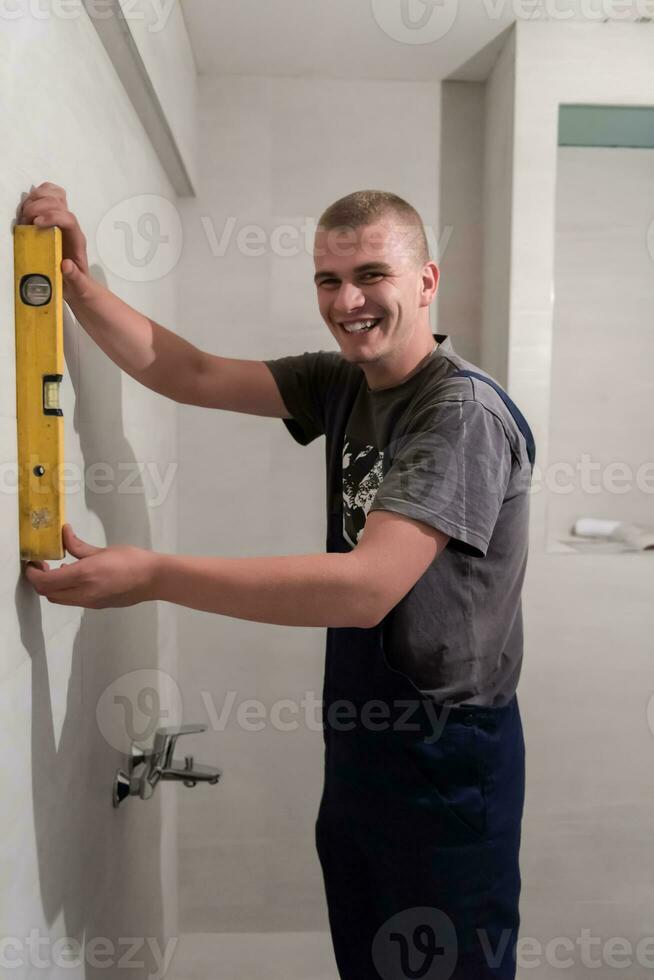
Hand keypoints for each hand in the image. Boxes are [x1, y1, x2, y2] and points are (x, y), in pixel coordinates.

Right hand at [18, 182, 95, 303]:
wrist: (77, 282)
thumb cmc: (77, 284)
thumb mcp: (78, 286)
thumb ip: (75, 278)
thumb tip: (66, 265)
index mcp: (77, 240)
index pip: (69, 219)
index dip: (53, 216)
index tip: (36, 223)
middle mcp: (70, 226)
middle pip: (59, 203)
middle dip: (39, 206)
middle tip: (26, 220)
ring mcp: (62, 220)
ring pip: (54, 195)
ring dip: (36, 199)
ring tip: (25, 214)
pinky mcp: (53, 218)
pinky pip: (49, 197)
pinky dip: (37, 195)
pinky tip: (28, 205)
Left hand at [24, 524, 159, 608]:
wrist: (154, 579)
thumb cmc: (132, 560)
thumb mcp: (102, 550)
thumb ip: (78, 545)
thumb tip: (64, 532)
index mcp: (84, 575)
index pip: (45, 581)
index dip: (33, 573)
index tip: (34, 561)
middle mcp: (84, 593)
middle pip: (48, 593)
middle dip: (39, 580)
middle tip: (43, 564)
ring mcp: (89, 602)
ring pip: (58, 599)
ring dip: (52, 586)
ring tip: (60, 569)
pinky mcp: (96, 606)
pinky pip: (72, 600)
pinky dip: (65, 590)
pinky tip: (76, 576)